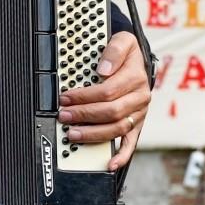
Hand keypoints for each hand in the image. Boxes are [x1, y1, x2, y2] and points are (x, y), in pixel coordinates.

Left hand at [58, 31, 149, 170]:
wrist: (139, 61)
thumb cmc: (127, 53)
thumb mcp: (123, 40)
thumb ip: (114, 51)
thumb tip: (104, 69)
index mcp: (135, 77)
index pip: (107, 91)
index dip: (84, 96)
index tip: (66, 97)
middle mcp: (139, 98)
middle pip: (110, 112)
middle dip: (84, 115)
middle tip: (64, 115)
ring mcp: (138, 114)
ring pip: (116, 129)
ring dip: (93, 134)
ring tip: (73, 134)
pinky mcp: (136, 125)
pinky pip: (131, 143)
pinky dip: (121, 156)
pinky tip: (110, 164)